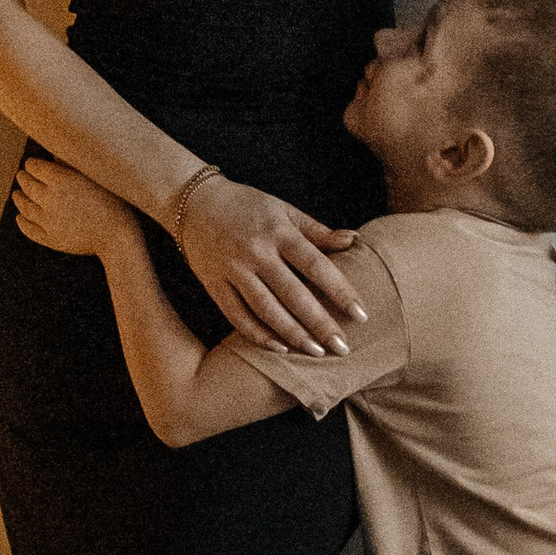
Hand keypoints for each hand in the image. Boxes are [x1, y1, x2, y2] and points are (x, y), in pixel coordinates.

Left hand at [12, 152, 131, 258]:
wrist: (118, 236)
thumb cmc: (113, 201)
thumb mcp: (95, 177)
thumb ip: (71, 164)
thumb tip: (53, 154)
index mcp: (61, 180)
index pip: (34, 167)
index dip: (32, 164)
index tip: (33, 164)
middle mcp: (50, 199)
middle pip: (27, 185)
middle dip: (23, 178)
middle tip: (22, 176)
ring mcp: (48, 221)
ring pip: (24, 206)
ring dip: (18, 198)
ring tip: (17, 194)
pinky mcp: (50, 239)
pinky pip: (29, 229)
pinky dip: (21, 221)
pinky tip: (20, 217)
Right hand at [174, 171, 364, 353]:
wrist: (194, 202)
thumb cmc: (248, 206)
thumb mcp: (284, 210)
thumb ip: (318, 231)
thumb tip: (354, 240)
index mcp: (279, 231)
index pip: (316, 266)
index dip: (340, 291)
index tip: (361, 314)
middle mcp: (257, 252)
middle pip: (293, 294)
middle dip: (320, 324)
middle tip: (343, 348)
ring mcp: (233, 269)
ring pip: (266, 309)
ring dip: (293, 334)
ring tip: (316, 352)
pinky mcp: (214, 284)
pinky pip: (237, 316)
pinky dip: (258, 334)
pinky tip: (279, 349)